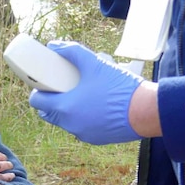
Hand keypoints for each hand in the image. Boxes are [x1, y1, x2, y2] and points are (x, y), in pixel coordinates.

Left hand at [29, 41, 143, 144]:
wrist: (147, 111)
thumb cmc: (119, 87)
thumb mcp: (94, 64)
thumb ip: (72, 52)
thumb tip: (53, 45)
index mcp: (64, 107)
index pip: (37, 102)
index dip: (38, 92)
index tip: (45, 84)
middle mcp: (69, 124)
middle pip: (49, 114)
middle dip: (51, 102)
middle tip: (61, 88)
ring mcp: (82, 134)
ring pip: (65, 122)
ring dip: (66, 111)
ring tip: (79, 96)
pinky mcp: (95, 139)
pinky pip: (81, 129)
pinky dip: (82, 120)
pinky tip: (92, 108)